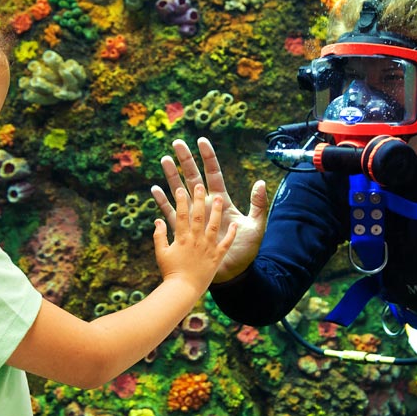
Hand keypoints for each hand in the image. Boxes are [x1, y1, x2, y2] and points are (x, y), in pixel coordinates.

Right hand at [151, 137, 267, 282]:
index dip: (208, 158)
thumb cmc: (245, 251)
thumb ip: (258, 204)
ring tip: (164, 159)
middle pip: (193, 178)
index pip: (213, 174)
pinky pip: (171, 214)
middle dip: (185, 160)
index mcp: (221, 201)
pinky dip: (163, 202)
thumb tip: (261, 181)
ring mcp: (194, 217)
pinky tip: (155, 189)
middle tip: (176, 142)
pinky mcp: (184, 232)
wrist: (233, 275)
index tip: (201, 141)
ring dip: (171, 176)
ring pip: (179, 191)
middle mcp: (205, 206)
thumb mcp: (256, 226)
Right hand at [153, 183, 236, 290]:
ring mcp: (207, 248)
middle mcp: (195, 240)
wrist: (182, 291)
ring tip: (219, 198)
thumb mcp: (160, 253)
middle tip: (199, 185)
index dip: (181, 200)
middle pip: (198, 215)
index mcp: (181, 238)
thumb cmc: (169, 273)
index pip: (181, 214)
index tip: (181, 188)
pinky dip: (231, 234)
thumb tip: (157, 219)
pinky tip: (235, 224)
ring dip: (217, 211)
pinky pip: (226, 244)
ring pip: (213, 225)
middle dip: (199, 198)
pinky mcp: (217, 257)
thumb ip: (159, 235)